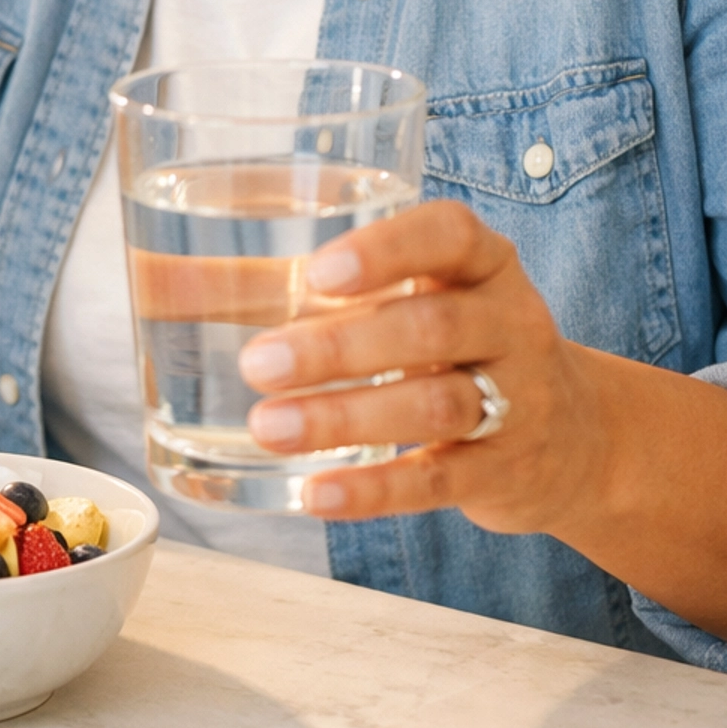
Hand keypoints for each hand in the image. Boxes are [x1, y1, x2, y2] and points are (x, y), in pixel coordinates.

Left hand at [239, 197, 601, 531]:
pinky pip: (440, 483)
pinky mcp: (503, 473)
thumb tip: (153, 279)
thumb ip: (285, 282)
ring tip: (267, 428)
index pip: (451, 234)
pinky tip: (312, 493)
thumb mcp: (398, 295)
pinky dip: (373, 491)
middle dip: (342, 346)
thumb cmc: (449, 340)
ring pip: (436, 407)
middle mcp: (509, 322)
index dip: (387, 248)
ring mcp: (516, 401)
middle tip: (259, 361)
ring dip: (346, 417)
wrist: (573, 436)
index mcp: (481, 261)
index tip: (318, 270)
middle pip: (433, 327)